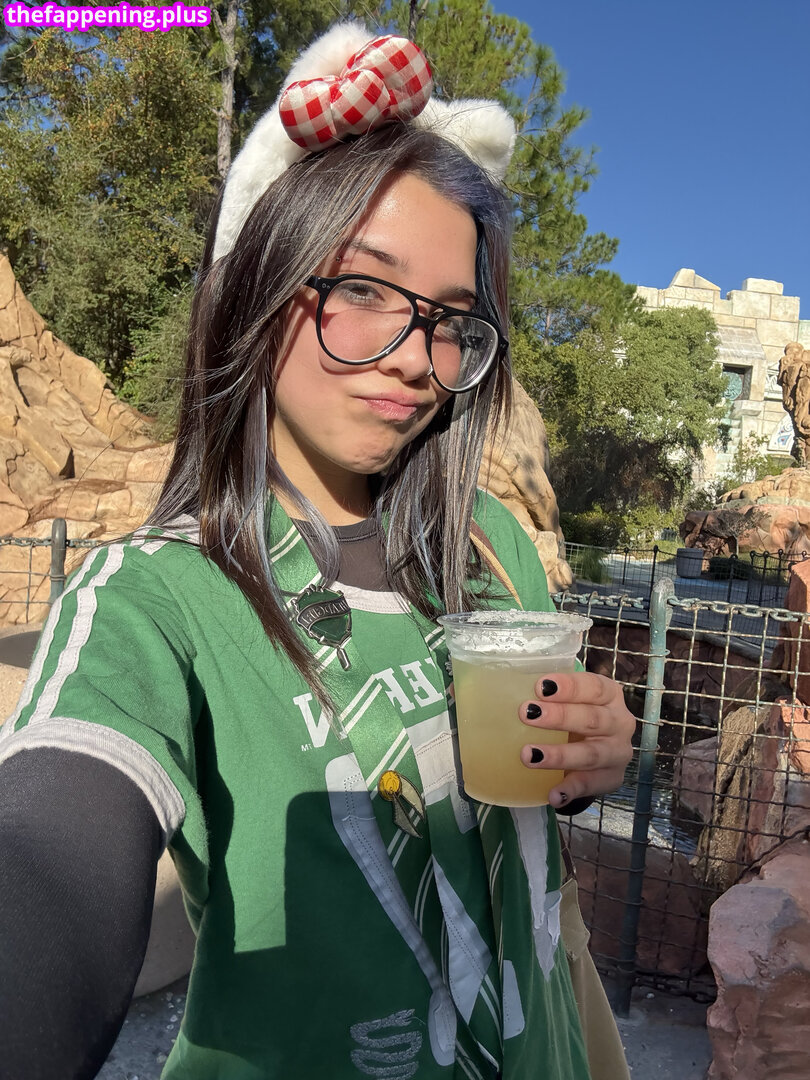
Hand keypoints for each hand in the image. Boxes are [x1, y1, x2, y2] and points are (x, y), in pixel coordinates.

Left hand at [519, 671, 634, 810]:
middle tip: (526, 714)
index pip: (594, 687)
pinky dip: (571, 790)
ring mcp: (617, 752)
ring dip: (560, 755)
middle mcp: (619, 722)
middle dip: (559, 716)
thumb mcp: (566, 701)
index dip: (569, 686)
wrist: (592, 749)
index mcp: (609, 695)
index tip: (541, 687)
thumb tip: (504, 688)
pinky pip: (592, 785)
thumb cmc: (574, 715)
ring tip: (529, 756)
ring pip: (591, 754)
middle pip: (592, 718)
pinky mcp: (611, 778)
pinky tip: (553, 795)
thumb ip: (546, 695)